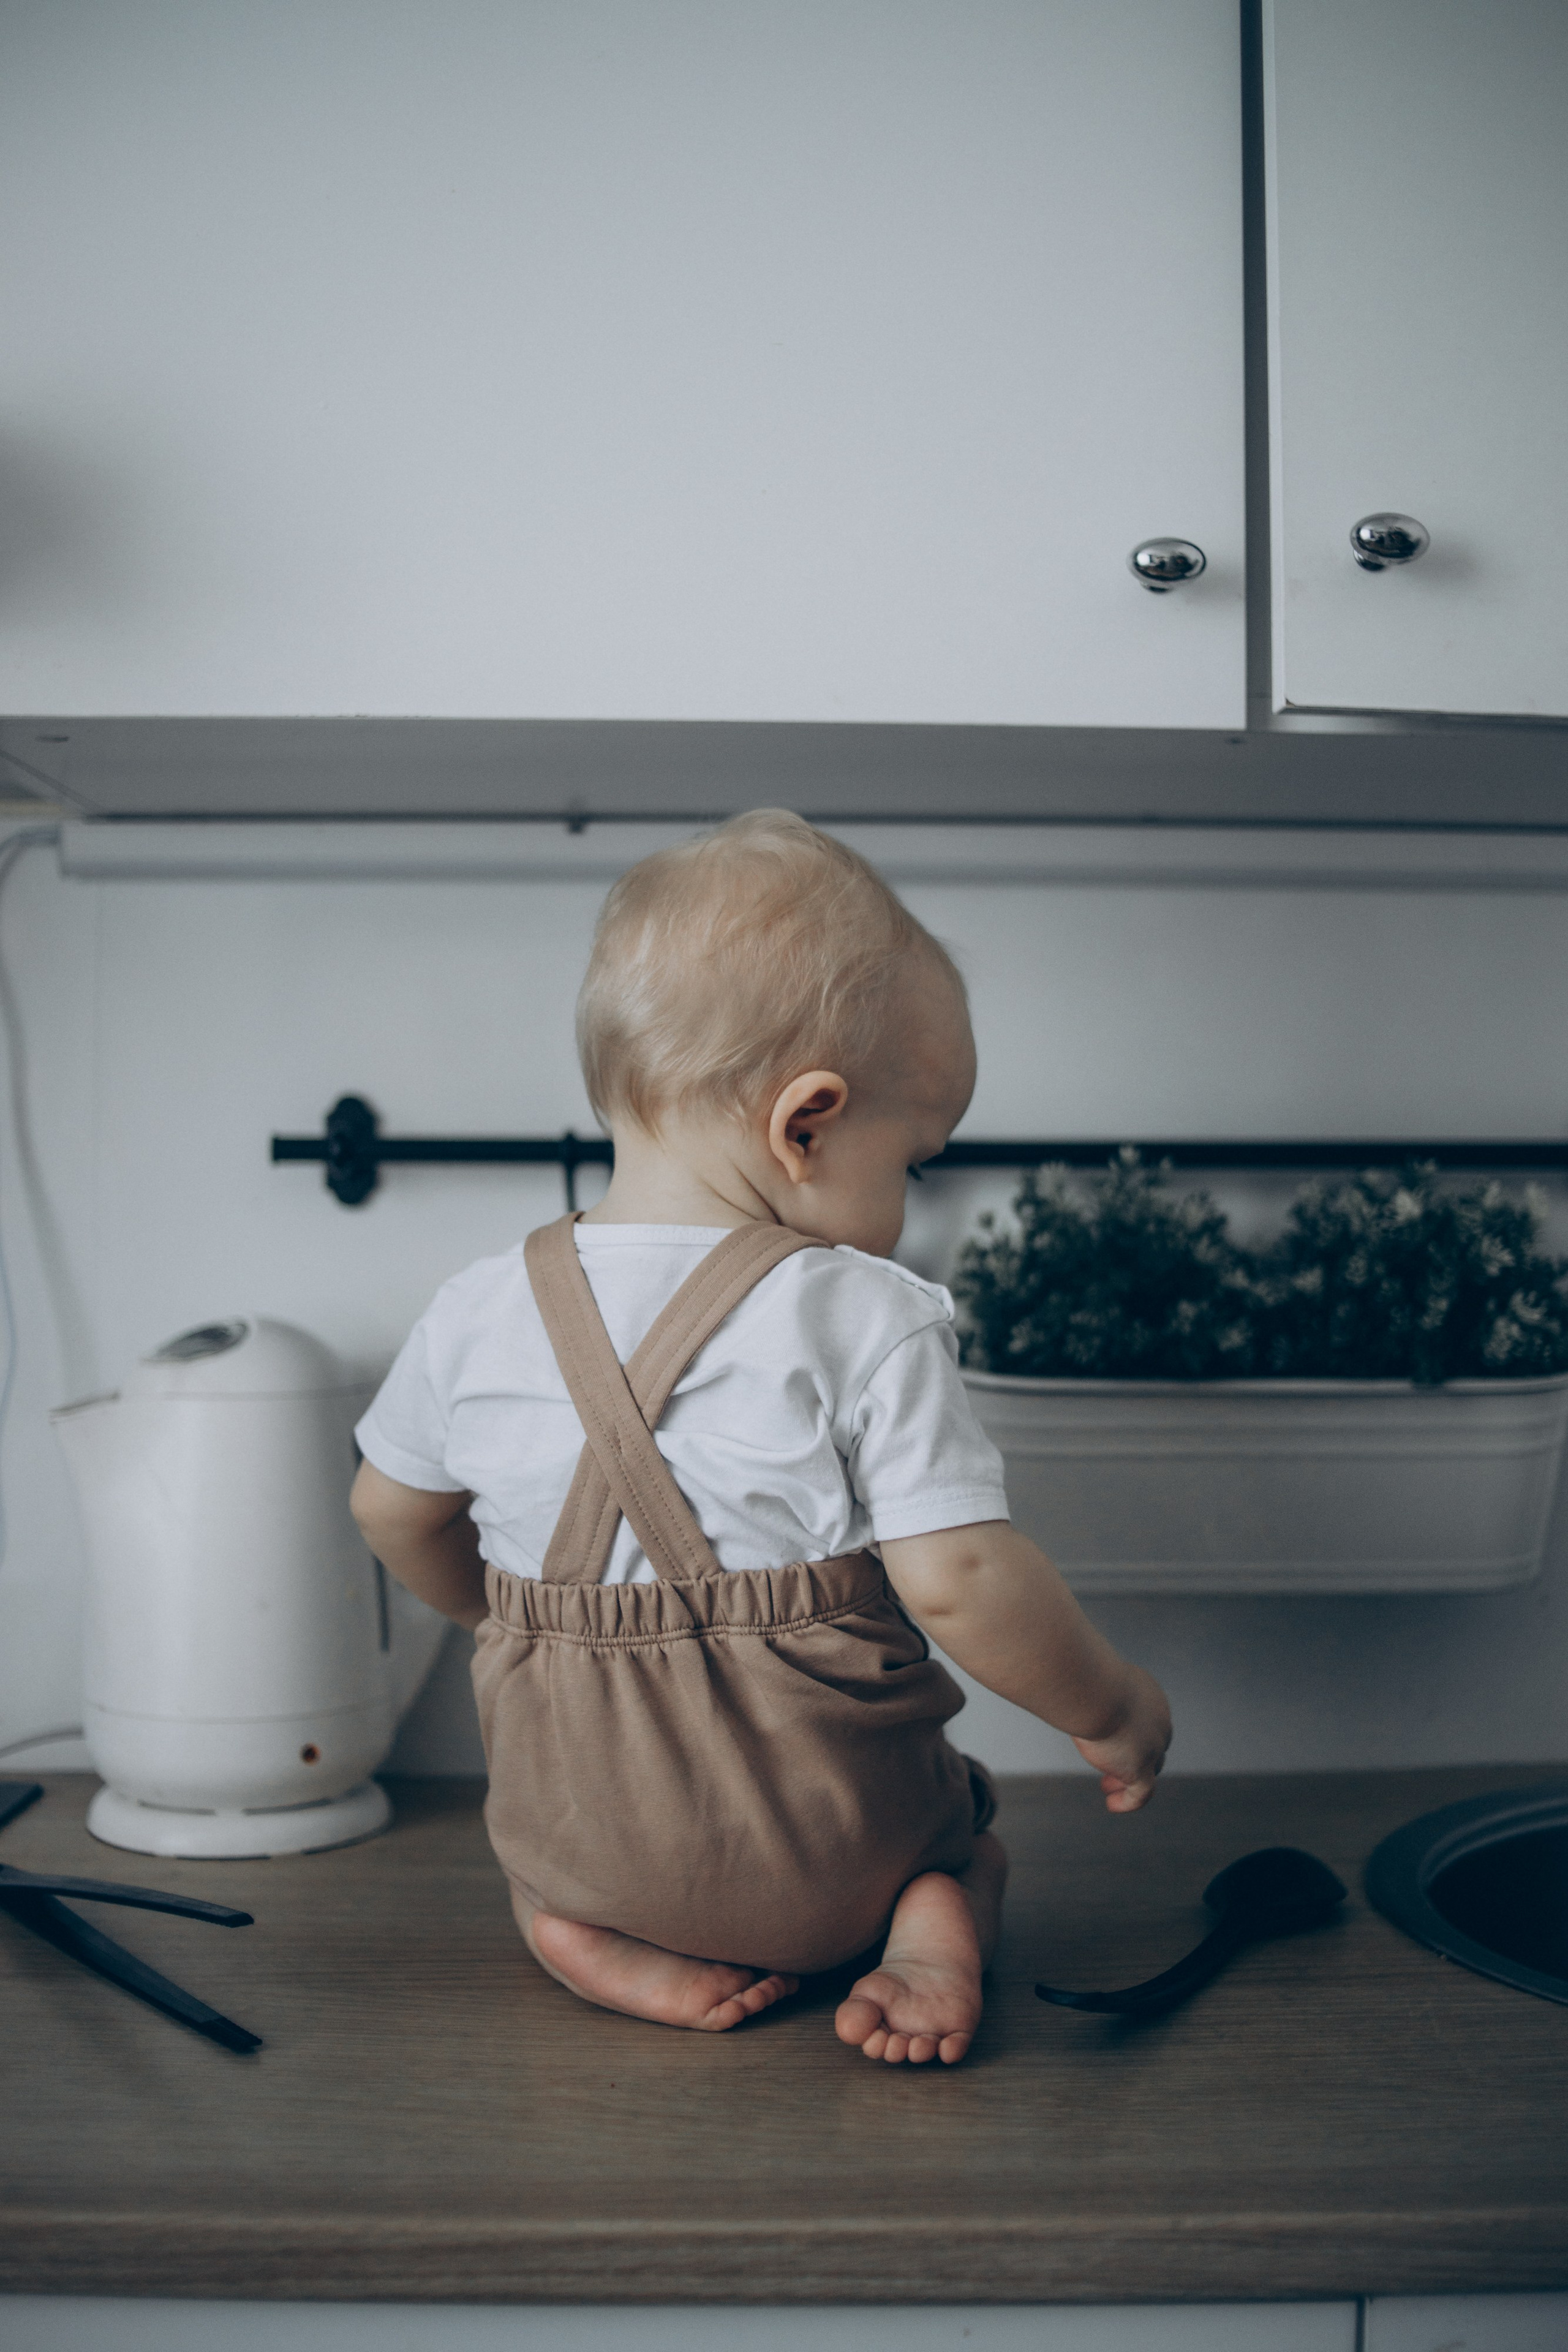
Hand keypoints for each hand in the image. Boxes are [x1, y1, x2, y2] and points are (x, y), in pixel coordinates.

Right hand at [1072, 1664, 1170, 1813]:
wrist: (1093, 1688)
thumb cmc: (1082, 1674)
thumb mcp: (1089, 1677)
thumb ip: (1085, 1685)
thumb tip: (1064, 1682)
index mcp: (1149, 1695)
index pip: (1149, 1720)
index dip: (1134, 1734)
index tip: (1113, 1742)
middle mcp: (1158, 1720)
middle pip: (1154, 1745)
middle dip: (1135, 1757)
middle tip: (1112, 1768)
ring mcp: (1153, 1745)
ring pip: (1152, 1769)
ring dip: (1130, 1779)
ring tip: (1108, 1788)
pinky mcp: (1141, 1767)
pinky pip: (1142, 1793)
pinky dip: (1129, 1801)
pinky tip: (1112, 1804)